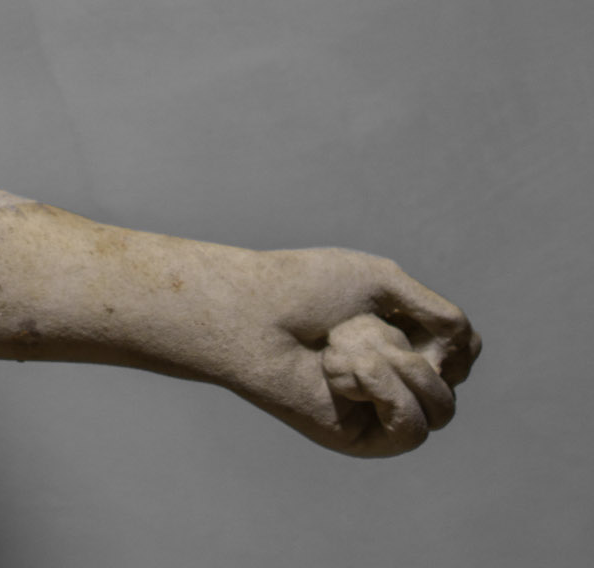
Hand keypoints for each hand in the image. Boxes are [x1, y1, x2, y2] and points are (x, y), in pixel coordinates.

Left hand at [226, 246, 480, 456]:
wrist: (252, 314)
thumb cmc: (305, 288)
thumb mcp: (384, 281)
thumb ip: (440, 313)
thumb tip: (467, 349)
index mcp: (401, 335)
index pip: (464, 349)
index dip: (448, 334)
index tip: (396, 307)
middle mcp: (396, 374)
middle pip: (453, 377)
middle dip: (407, 343)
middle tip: (352, 326)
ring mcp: (383, 409)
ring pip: (441, 406)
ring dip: (393, 363)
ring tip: (339, 346)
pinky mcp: (367, 439)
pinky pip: (412, 427)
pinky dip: (380, 386)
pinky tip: (336, 368)